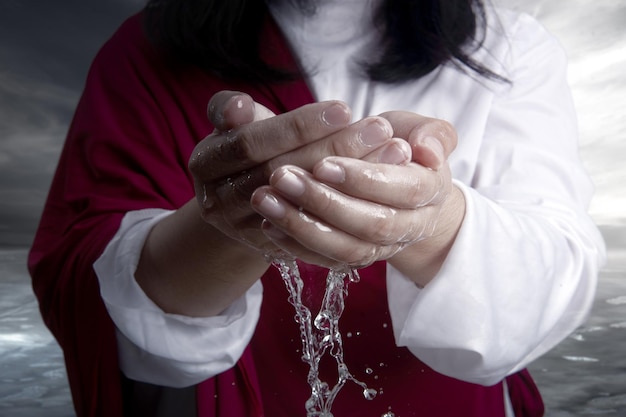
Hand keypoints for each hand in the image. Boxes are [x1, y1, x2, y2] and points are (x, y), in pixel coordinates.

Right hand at [188, 91, 402, 255]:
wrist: (238, 204)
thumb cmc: (245, 151)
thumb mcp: (232, 126)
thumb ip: (231, 110)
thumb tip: (242, 106)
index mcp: (206, 165)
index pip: (252, 144)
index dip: (296, 127)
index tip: (343, 108)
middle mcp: (221, 204)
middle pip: (282, 176)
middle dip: (334, 150)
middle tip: (380, 127)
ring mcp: (248, 232)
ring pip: (306, 208)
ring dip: (353, 180)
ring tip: (394, 151)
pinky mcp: (278, 251)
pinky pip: (319, 236)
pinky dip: (353, 209)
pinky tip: (386, 188)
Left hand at [251, 111, 463, 283]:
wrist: (400, 188)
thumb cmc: (403, 148)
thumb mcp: (418, 130)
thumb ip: (431, 132)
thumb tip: (427, 150)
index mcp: (430, 191)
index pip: (403, 190)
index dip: (363, 179)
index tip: (323, 163)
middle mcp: (410, 226)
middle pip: (372, 225)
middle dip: (324, 202)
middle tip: (280, 176)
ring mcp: (382, 249)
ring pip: (346, 249)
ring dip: (302, 225)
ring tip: (265, 199)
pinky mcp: (354, 258)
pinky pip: (326, 261)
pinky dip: (295, 244)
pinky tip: (267, 223)